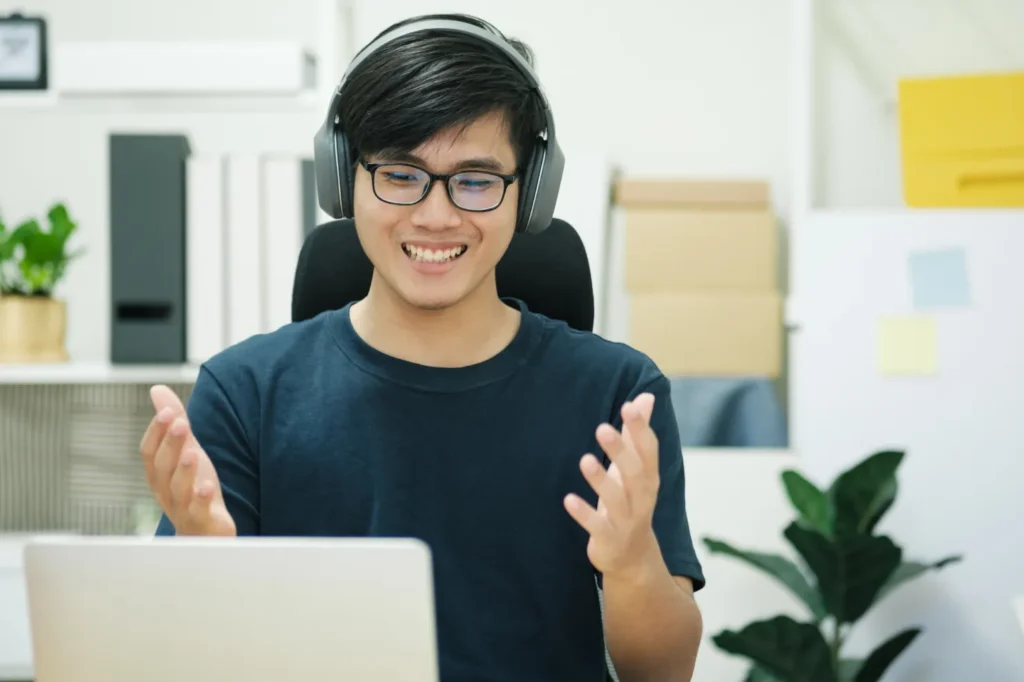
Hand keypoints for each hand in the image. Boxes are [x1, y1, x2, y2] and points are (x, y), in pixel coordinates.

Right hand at [139, 385, 235, 535]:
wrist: (207, 534)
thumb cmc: (193, 489)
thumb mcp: (187, 451)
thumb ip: (174, 423)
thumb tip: (157, 389)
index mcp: (160, 475)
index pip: (150, 453)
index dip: (156, 432)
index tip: (167, 411)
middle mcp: (166, 492)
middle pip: (162, 469)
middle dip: (170, 444)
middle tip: (179, 423)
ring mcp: (183, 510)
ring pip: (177, 491)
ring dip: (183, 471)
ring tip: (192, 453)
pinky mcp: (204, 524)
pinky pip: (198, 513)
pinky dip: (201, 500)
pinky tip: (207, 487)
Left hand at [565, 393, 662, 579]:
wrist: (634, 557)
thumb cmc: (631, 501)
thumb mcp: (637, 469)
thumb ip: (638, 434)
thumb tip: (646, 396)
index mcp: (649, 478)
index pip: (649, 450)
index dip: (641, 429)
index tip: (629, 407)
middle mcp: (642, 498)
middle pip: (635, 473)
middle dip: (620, 451)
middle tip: (601, 428)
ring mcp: (627, 521)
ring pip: (616, 500)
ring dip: (600, 481)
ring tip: (584, 460)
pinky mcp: (609, 539)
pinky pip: (597, 526)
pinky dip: (584, 514)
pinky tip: (568, 499)